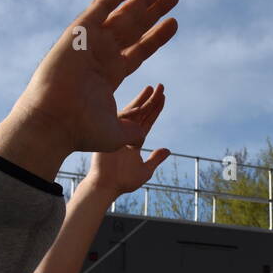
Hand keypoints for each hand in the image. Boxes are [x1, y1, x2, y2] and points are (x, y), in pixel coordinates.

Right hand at [0, 0, 178, 179]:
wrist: (55, 123)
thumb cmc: (81, 131)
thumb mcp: (116, 134)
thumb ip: (132, 129)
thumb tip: (142, 136)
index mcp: (111, 74)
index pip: (140, 50)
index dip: (157, 36)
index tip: (174, 23)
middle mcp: (103, 55)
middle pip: (136, 28)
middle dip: (154, 11)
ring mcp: (91, 43)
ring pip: (122, 15)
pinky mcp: (78, 34)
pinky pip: (100, 9)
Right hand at [84, 84, 170, 199]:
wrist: (106, 185)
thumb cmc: (123, 181)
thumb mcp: (144, 170)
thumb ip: (155, 159)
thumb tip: (167, 149)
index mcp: (135, 141)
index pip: (148, 122)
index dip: (155, 110)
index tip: (163, 98)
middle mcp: (127, 133)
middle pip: (142, 113)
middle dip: (152, 100)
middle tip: (161, 86)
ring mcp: (119, 132)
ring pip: (134, 113)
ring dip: (143, 100)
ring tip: (152, 88)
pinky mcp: (111, 133)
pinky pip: (123, 119)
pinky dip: (132, 110)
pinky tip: (141, 100)